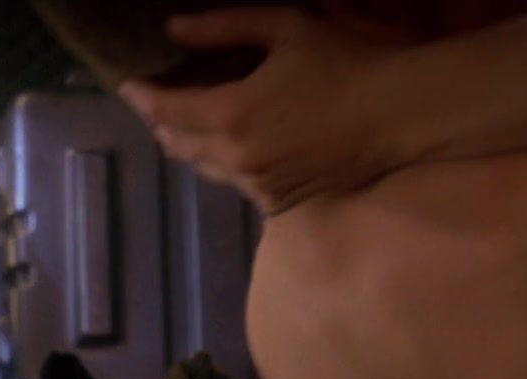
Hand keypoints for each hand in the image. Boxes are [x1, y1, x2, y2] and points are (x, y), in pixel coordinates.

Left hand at [119, 8, 406, 214]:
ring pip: (201, 167)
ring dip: (189, 144)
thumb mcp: (285, 29)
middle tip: (155, 99)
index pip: (164, 111)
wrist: (398, 115)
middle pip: (176, 144)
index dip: (141, 96)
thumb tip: (174, 29)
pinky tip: (231, 142)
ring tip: (187, 120)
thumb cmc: (344, 63)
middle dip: (160, 121)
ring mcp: (254, 186)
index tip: (129, 83)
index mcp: (230, 115)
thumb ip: (223, 28)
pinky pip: (232, 182)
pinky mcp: (275, 202)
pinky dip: (222, 162)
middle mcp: (234, 158)